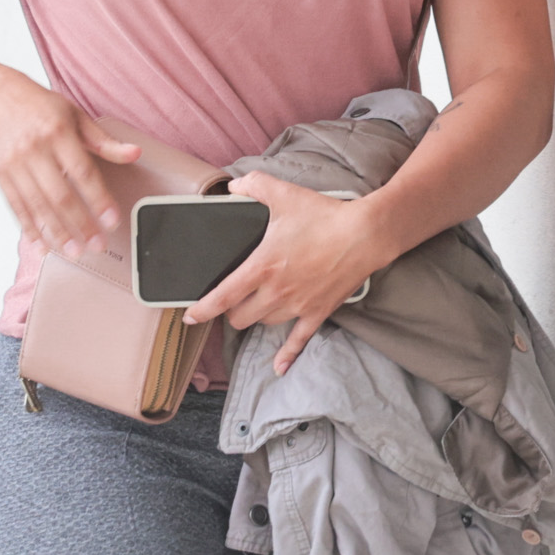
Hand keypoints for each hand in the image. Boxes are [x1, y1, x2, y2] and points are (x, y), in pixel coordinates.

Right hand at [0, 75, 138, 257]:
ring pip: (38, 205)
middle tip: (97, 245)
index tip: (112, 220)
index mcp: (58, 132)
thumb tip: (135, 153)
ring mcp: (15, 164)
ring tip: (74, 252)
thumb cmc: (42, 107)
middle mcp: (35, 149)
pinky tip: (42, 246)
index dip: (98, 199)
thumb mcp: (76, 115)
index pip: (83, 172)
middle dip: (80, 224)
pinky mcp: (1, 175)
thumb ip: (104, 141)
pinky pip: (16, 207)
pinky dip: (30, 229)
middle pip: (60, 194)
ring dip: (57, 233)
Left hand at [186, 174, 389, 373]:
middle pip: (240, 316)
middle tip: (232, 299)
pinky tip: (279, 368)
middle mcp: (276, 292)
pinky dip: (287, 355)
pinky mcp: (317, 312)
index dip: (201, 309)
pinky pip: (298, 340)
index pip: (222, 296)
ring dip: (256, 317)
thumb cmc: (324, 215)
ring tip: (256, 306)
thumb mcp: (284, 194)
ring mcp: (297, 305)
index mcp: (262, 266)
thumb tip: (234, 186)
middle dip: (231, 310)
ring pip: (264, 323)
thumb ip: (254, 186)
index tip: (189, 315)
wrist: (364, 234)